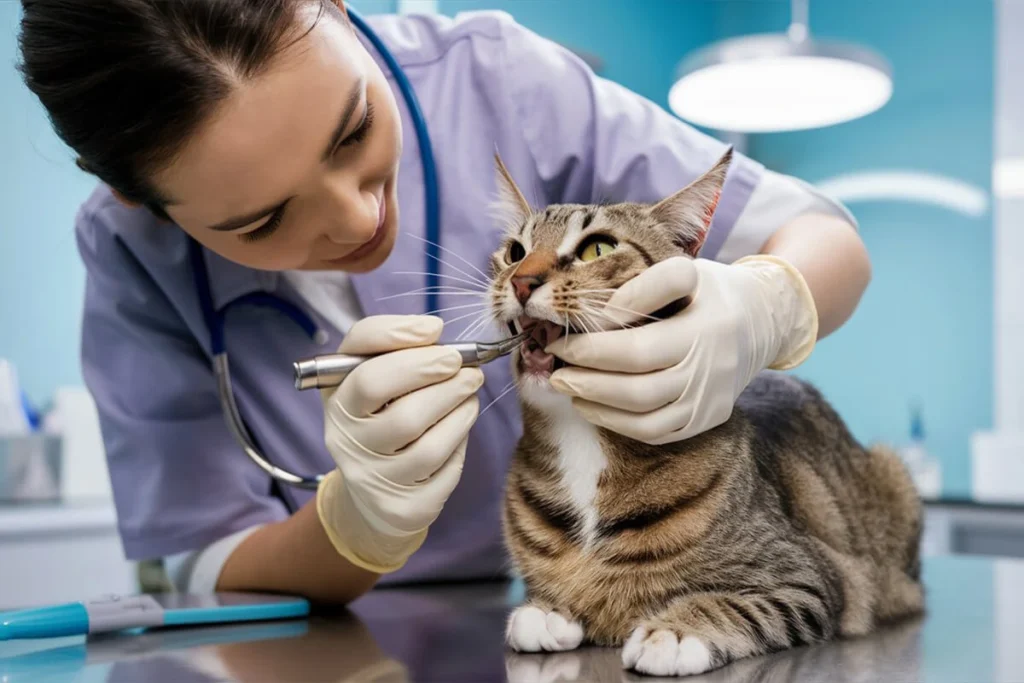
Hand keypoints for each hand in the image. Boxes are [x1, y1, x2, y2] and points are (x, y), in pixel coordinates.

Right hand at [316, 315, 483, 572]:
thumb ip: (390, 343)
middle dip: (438, 378)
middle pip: (403, 414)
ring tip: (469, 390)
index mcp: (338, 405)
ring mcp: (376, 481)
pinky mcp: (405, 509)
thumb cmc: (377, 415)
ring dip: (459, 410)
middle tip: (466, 365)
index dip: (403, 346)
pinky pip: (445, 471)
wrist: (372, 491)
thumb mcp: (367, 374)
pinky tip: (460, 424)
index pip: (367, 376)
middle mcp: (349, 446)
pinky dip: (460, 441)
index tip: (437, 330)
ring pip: (429, 446)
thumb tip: (431, 329)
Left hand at [546, 255, 817, 444]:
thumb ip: (642, 287)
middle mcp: (710, 368)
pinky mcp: (707, 418)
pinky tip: (594, 405)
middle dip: (586, 380)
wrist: (762, 320)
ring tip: (567, 386)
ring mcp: (710, 399)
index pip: (636, 348)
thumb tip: (596, 317)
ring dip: (597, 404)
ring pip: (644, 416)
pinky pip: (656, 432)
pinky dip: (618, 423)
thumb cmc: (709, 291)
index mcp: (704, 327)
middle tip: (554, 368)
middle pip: (637, 387)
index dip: (591, 348)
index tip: (558, 339)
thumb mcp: (684, 271)